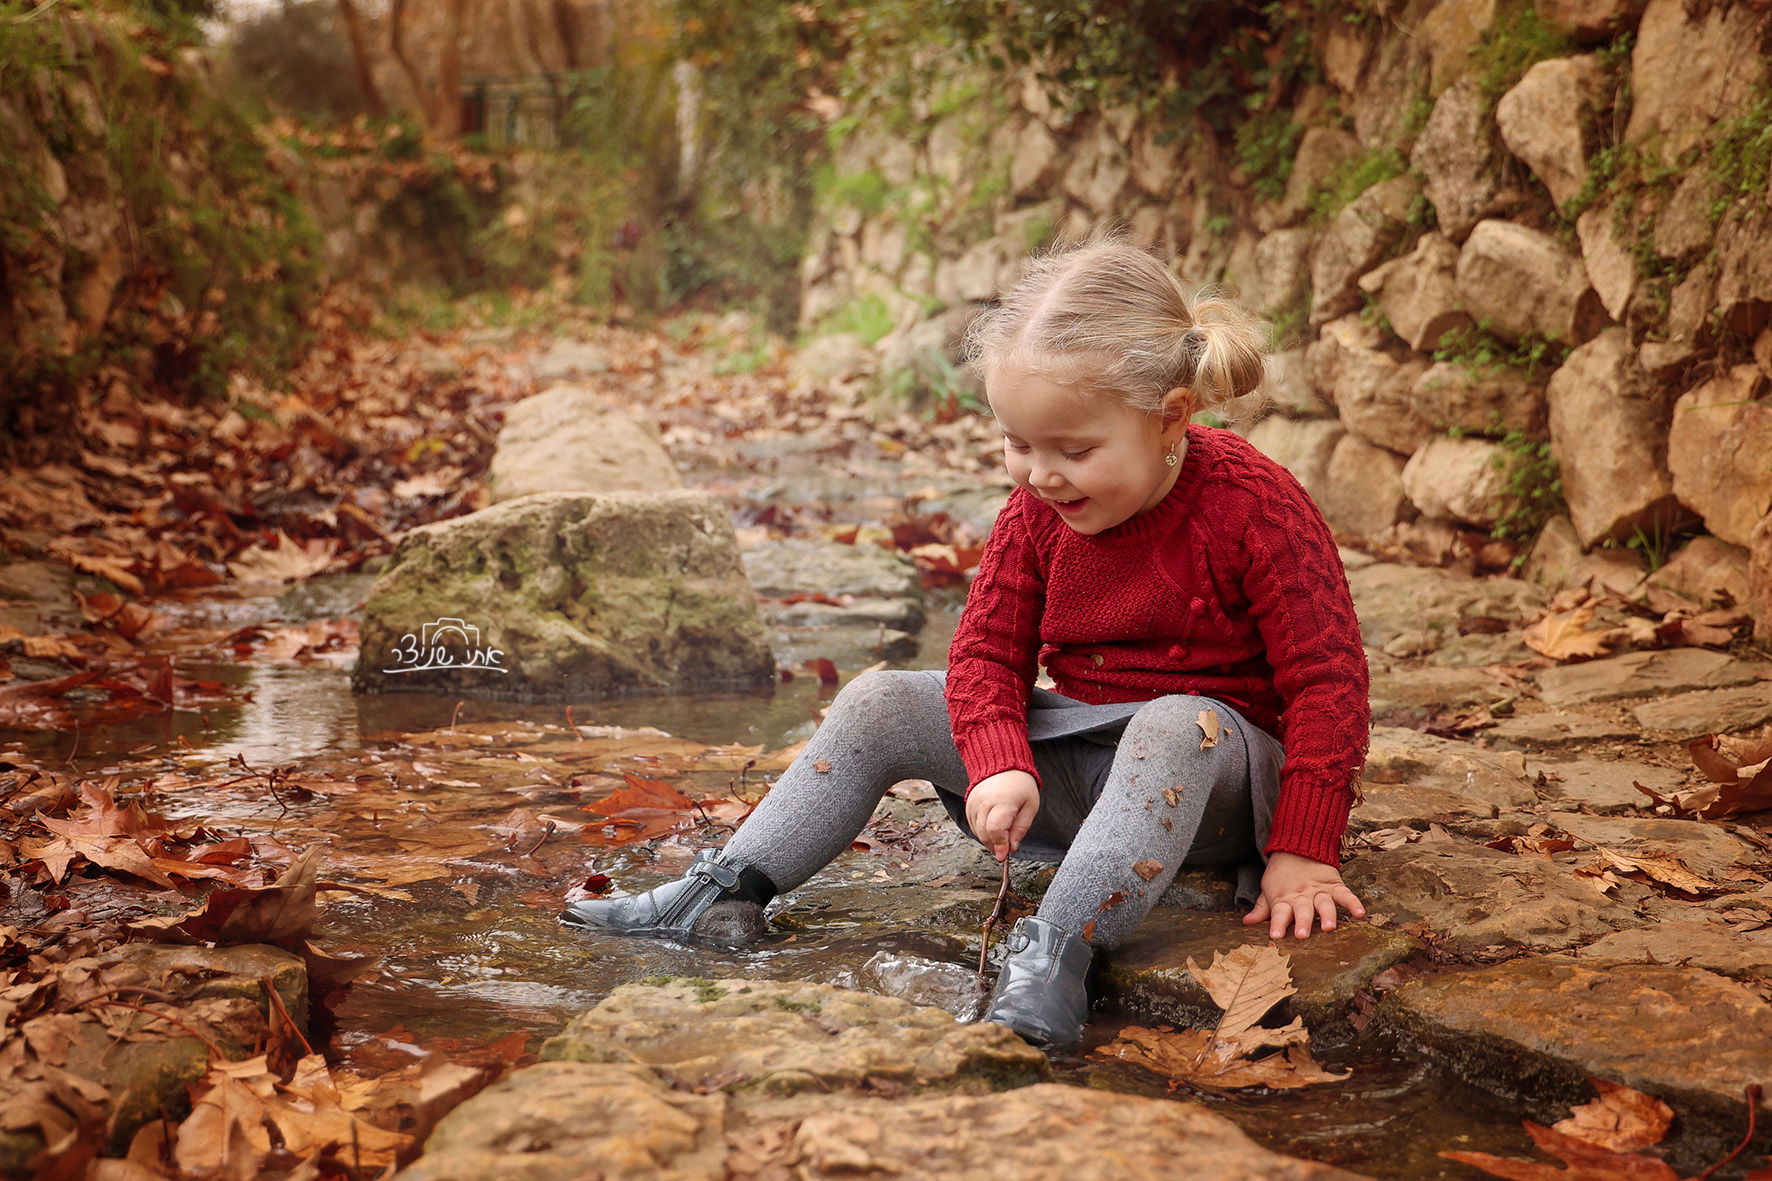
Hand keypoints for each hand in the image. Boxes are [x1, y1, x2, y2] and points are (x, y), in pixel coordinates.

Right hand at [964, 770, 1039, 860]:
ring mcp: (973, 803)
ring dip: (988, 839)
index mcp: (1002, 802)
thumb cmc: (1020, 785)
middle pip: (984, 833)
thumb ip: (1021, 829)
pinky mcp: (968, 804)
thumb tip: (1012, 848)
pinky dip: (981, 831)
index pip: (995, 830)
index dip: (1000, 845)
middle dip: (995, 846)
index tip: (1004, 855)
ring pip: (977, 832)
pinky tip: (991, 828)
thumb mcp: (1030, 807)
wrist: (1002, 765)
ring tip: (1001, 835)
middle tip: (1006, 848)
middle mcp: (984, 802)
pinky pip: (972, 825)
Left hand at [1243, 851, 1365, 939]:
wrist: (1298, 848)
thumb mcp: (1268, 891)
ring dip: (1326, 915)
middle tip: (1301, 935)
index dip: (1277, 924)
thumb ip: (1261, 909)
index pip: (1278, 912)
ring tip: (1329, 927)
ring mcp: (1319, 891)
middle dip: (1302, 922)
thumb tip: (1246, 922)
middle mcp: (1302, 896)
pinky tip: (1360, 914)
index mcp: (1284, 899)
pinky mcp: (1334, 885)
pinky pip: (1345, 894)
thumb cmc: (1282, 876)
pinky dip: (1353, 903)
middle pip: (1302, 910)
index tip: (1275, 936)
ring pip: (1324, 904)